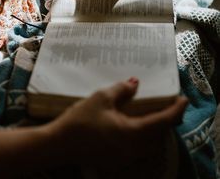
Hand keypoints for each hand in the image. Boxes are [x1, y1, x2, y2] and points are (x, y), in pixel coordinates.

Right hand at [44, 78, 187, 169]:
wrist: (59, 144)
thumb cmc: (81, 120)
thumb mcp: (102, 98)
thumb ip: (122, 90)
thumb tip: (135, 83)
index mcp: (132, 133)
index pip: (162, 121)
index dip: (175, 110)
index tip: (184, 100)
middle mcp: (133, 148)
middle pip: (160, 135)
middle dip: (169, 120)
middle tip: (170, 105)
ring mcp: (125, 156)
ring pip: (151, 144)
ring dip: (157, 130)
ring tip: (155, 114)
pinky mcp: (117, 159)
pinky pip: (139, 148)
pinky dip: (145, 136)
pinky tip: (137, 126)